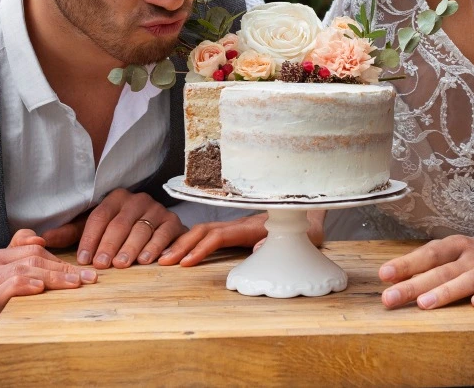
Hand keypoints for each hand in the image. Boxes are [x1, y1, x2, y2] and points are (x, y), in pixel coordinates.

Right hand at [0, 229, 96, 386]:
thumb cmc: (0, 312)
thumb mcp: (8, 281)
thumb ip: (21, 257)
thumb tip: (40, 240)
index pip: (30, 248)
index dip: (57, 257)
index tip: (80, 270)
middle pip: (30, 258)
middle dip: (61, 268)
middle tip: (86, 279)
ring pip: (22, 270)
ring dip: (53, 277)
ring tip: (74, 284)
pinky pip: (6, 287)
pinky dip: (25, 284)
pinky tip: (40, 289)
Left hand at [40, 189, 185, 268]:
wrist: (156, 228)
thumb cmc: (119, 232)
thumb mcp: (95, 229)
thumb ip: (70, 233)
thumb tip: (43, 238)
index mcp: (116, 198)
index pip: (100, 216)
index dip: (90, 238)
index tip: (83, 258)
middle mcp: (138, 200)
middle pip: (120, 223)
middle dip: (110, 245)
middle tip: (102, 264)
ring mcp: (157, 210)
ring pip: (142, 229)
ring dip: (131, 248)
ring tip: (122, 264)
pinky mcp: (173, 222)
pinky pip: (165, 234)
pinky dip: (157, 247)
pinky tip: (148, 261)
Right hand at [158, 211, 325, 266]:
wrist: (310, 211)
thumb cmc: (309, 227)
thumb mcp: (306, 237)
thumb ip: (284, 243)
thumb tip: (257, 249)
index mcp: (253, 226)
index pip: (220, 236)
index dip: (202, 249)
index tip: (186, 263)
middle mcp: (241, 223)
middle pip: (204, 231)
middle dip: (182, 245)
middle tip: (163, 262)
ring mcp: (237, 224)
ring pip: (204, 230)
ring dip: (183, 242)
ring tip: (164, 258)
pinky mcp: (237, 228)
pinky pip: (209, 232)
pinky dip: (191, 240)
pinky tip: (179, 250)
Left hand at [378, 235, 473, 310]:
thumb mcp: (456, 256)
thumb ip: (428, 265)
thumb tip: (391, 277)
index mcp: (458, 246)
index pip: (428, 254)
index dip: (406, 264)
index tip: (384, 275)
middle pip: (442, 271)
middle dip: (414, 285)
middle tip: (391, 298)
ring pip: (469, 280)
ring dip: (446, 292)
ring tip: (424, 303)